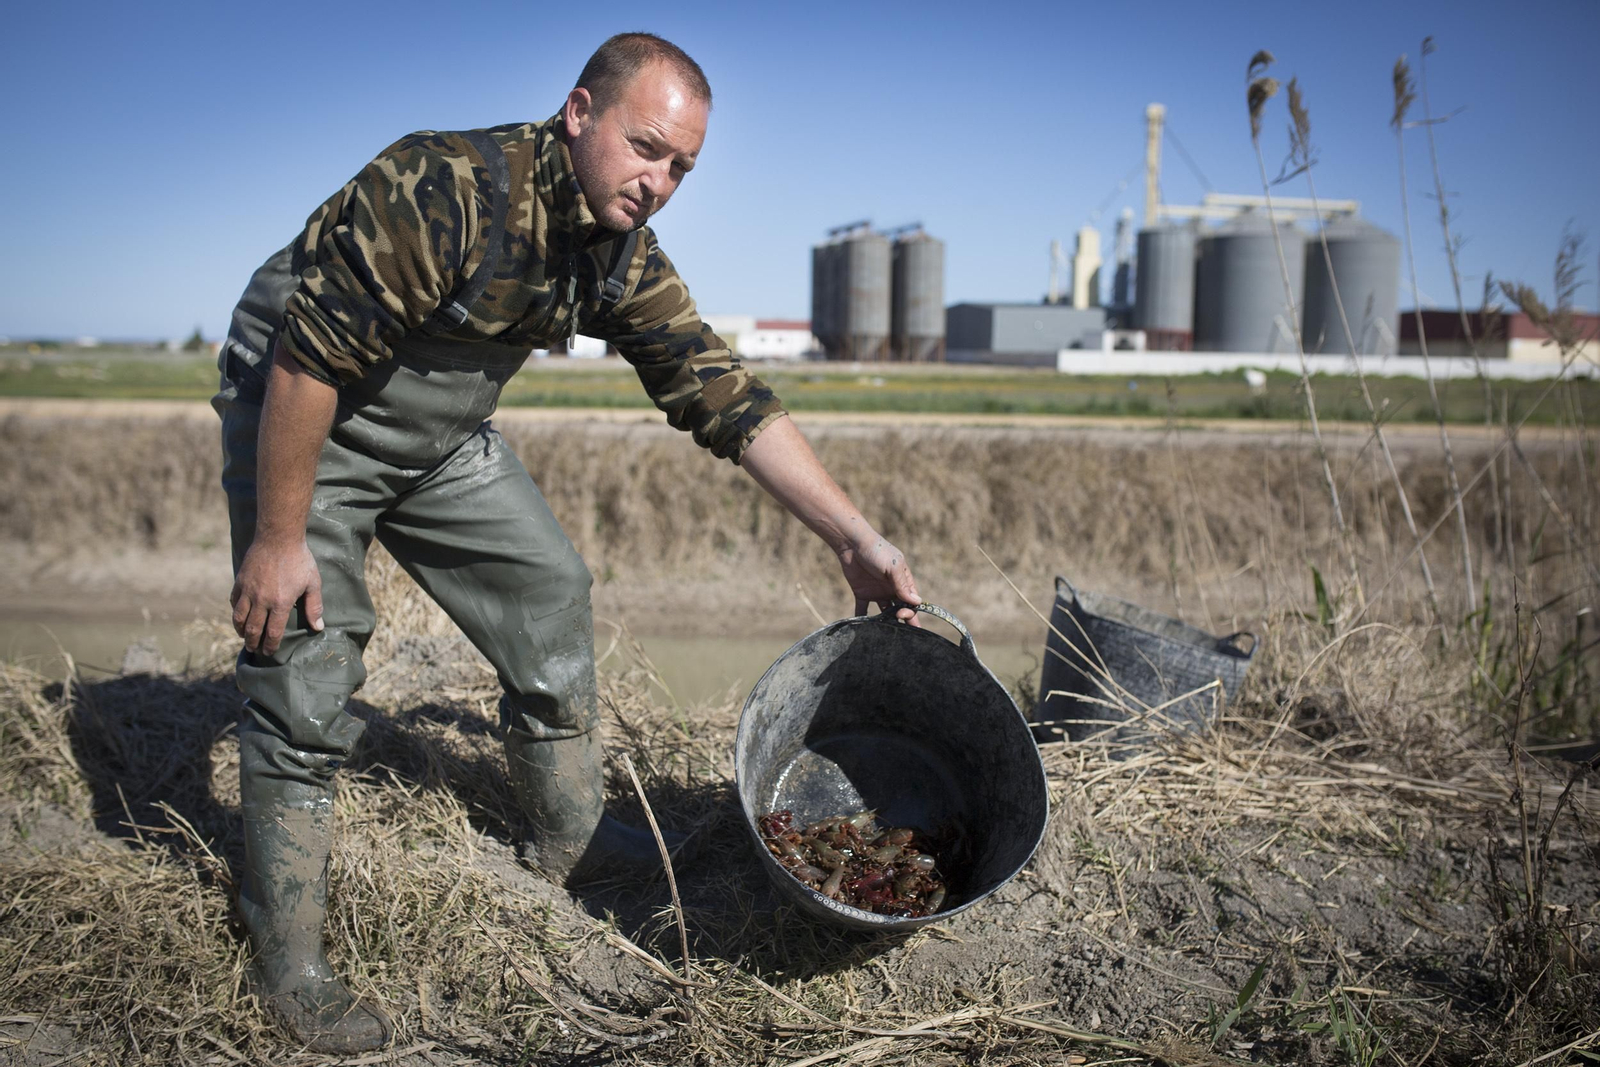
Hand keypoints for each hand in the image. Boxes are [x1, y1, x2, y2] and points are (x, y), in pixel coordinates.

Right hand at [231, 537, 323, 654]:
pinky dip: (235, 611)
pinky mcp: (240, 581)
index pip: (273, 632)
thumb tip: (319, 627)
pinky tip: (239, 616)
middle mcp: (261, 600)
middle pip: (253, 629)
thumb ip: (314, 606)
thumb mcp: (313, 583)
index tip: (270, 652)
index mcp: (280, 603)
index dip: (271, 645)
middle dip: (253, 643)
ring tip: (244, 636)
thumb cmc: (299, 560)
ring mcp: (248, 590)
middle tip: (255, 649)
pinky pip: (234, 601)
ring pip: (239, 618)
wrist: (278, 537)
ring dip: (240, 630)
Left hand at [838, 533, 921, 624]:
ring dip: (885, 623)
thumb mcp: (893, 566)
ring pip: (884, 613)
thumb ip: (902, 585)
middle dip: (903, 621)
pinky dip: (863, 619)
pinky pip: (863, 610)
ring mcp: (877, 592)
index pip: (912, 602)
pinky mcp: (862, 593)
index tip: (902, 614)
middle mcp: (892, 589)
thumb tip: (917, 602)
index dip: (911, 611)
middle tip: (900, 631)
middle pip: (901, 609)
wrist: (853, 544)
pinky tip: (863, 630)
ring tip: (884, 633)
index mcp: (903, 581)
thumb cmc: (877, 551)